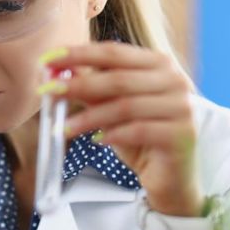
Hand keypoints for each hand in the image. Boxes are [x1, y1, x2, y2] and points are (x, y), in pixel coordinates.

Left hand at [40, 42, 201, 216]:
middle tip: (48, 90)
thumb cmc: (142, 138)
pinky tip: (95, 141)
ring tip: (64, 127)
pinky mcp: (181, 134)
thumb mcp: (113, 109)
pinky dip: (113, 135)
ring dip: (89, 117)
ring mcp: (182, 107)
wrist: (172, 176)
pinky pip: (138, 131)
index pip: (114, 53)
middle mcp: (175, 81)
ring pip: (125, 106)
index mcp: (160, 64)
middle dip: (78, 84)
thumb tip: (57, 73)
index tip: (48, 59)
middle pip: (118, 78)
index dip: (79, 54)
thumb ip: (91, 89)